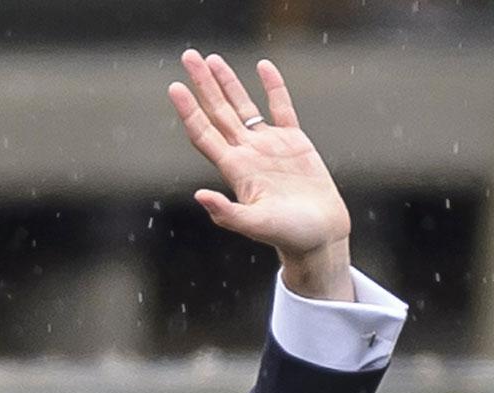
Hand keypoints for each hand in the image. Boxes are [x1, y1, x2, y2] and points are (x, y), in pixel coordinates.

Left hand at [168, 50, 353, 301]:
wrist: (319, 237)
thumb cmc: (288, 235)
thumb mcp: (255, 225)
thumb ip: (227, 213)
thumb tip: (200, 195)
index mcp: (235, 170)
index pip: (204, 133)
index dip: (189, 111)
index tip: (174, 87)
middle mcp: (247, 154)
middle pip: (218, 112)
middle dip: (203, 84)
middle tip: (188, 55)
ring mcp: (269, 146)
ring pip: (243, 106)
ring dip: (227, 83)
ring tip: (212, 59)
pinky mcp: (294, 142)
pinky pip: (281, 108)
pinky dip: (273, 87)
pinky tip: (263, 66)